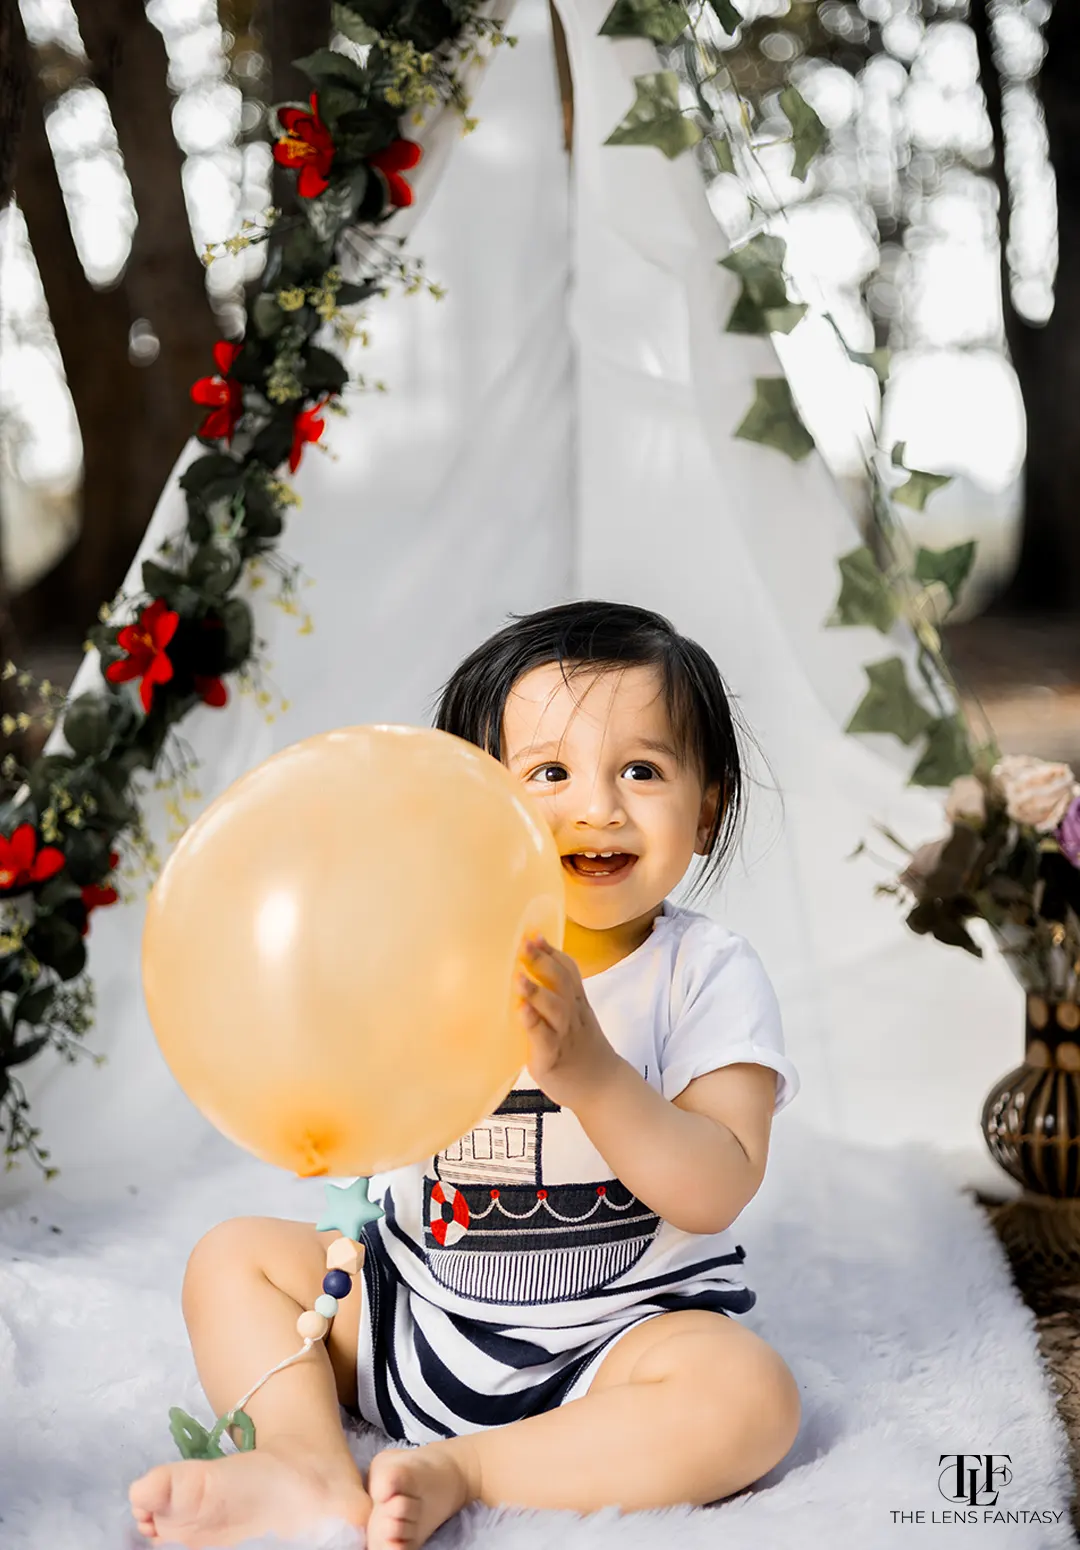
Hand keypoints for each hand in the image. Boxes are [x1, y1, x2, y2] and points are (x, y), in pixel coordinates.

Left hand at [514, 934, 615, 1109]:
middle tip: (524, 945)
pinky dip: (533, 1023)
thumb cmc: (580, 1049)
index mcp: (576, 1003)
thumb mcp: (573, 1018)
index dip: (552, 952)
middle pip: (561, 982)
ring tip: (519, 977)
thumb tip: (526, 976)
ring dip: (537, 991)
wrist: (602, 1087)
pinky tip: (521, 1011)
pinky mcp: (552, 1057)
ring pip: (555, 1008)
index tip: (535, 934)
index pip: (568, 971)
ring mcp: (564, 1035)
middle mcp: (572, 1015)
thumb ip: (556, 998)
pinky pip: (544, 1037)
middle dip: (543, 962)